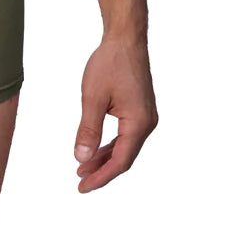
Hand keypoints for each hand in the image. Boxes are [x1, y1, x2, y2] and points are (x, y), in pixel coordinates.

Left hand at [74, 34, 157, 191]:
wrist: (125, 39)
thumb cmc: (110, 63)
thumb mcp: (93, 98)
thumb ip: (88, 130)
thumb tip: (82, 159)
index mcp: (139, 123)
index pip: (120, 161)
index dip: (101, 176)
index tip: (82, 186)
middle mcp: (147, 123)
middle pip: (124, 157)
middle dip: (102, 171)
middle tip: (80, 181)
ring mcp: (146, 117)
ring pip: (125, 147)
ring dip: (105, 158)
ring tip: (83, 168)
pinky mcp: (140, 110)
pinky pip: (126, 135)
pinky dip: (111, 145)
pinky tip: (96, 150)